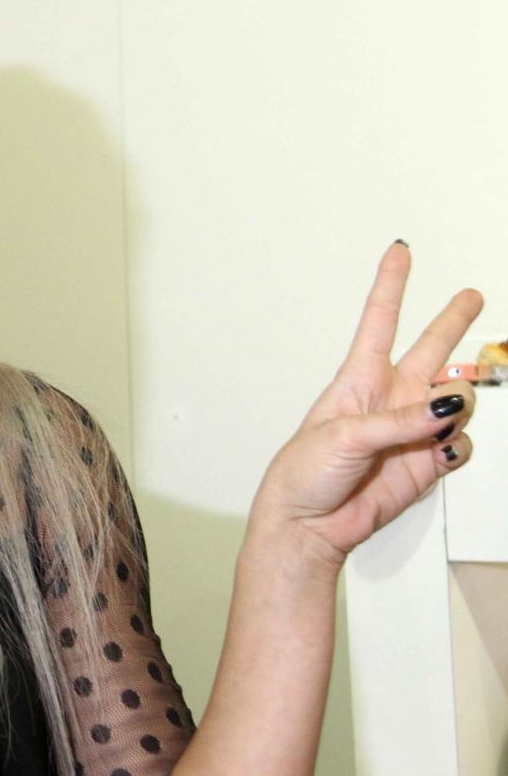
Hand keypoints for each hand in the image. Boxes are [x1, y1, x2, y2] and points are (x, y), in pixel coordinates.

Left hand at [251, 242, 483, 572]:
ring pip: (458, 400)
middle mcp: (389, 398)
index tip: (399, 251)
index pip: (380, 321)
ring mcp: (410, 430)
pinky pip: (461, 443)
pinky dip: (459, 445)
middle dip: (453, 320)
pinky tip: (442, 451)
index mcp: (358, 380)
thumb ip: (399, 422)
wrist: (308, 524)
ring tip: (438, 423)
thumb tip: (446, 410)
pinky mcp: (425, 462)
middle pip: (431, 349)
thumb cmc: (303, 474)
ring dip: (459, 405)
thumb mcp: (344, 437)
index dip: (392, 284)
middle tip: (473, 295)